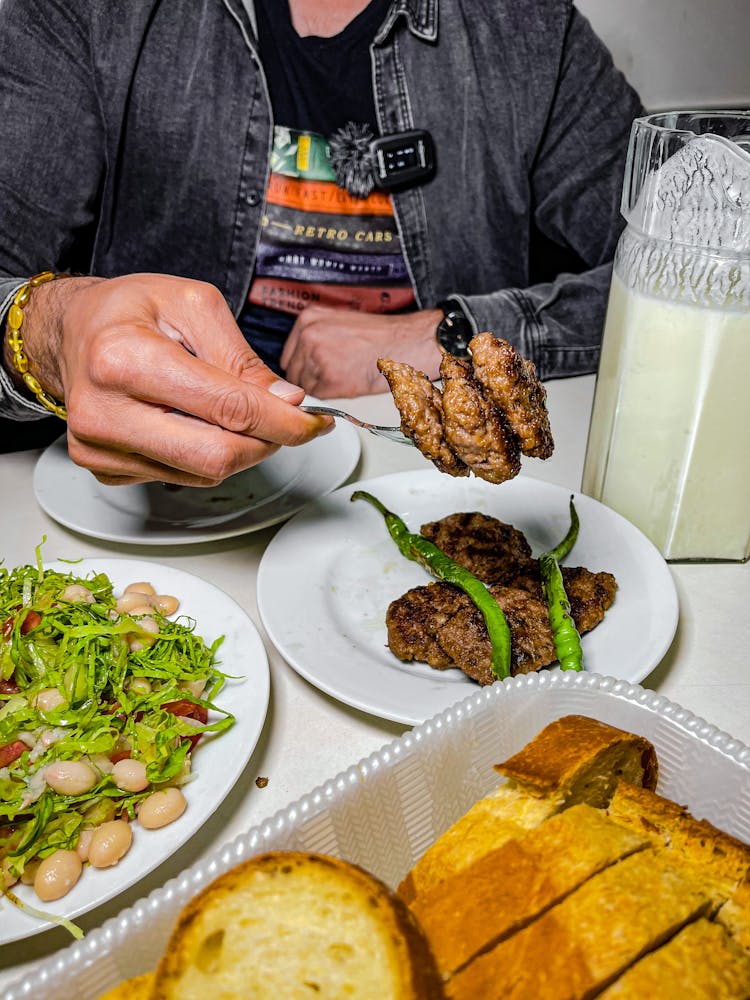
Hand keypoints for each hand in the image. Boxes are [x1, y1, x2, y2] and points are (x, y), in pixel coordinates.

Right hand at [14, 273, 331, 484]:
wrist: (71, 332)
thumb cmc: (129, 311)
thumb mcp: (194, 306)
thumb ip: (243, 358)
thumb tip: (286, 402)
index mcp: (123, 358)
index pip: (227, 409)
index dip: (284, 422)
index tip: (315, 422)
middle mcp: (103, 410)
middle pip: (217, 457)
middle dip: (266, 443)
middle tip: (286, 422)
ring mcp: (99, 447)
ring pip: (202, 474)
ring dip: (238, 450)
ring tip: (236, 414)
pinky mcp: (104, 468)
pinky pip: (178, 477)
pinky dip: (204, 455)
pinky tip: (196, 424)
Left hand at [280, 306, 443, 397]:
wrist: (405, 344)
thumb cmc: (380, 336)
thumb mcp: (339, 324)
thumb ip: (316, 338)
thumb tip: (302, 361)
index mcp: (307, 319)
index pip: (288, 354)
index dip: (303, 366)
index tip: (316, 370)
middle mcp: (308, 335)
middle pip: (293, 372)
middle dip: (310, 378)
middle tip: (334, 376)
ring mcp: (316, 357)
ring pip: (305, 386)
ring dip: (322, 388)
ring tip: (346, 376)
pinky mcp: (328, 378)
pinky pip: (319, 397)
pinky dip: (333, 395)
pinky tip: (350, 383)